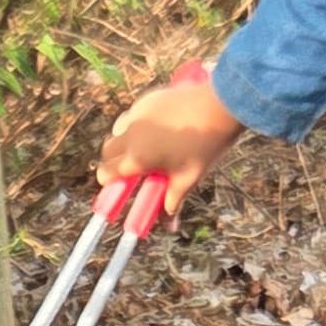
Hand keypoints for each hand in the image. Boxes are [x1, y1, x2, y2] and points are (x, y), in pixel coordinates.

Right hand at [99, 73, 245, 218]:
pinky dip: (136, 125)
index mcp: (136, 158)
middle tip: (132, 169)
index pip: (106, 173)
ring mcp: (137, 114)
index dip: (110, 182)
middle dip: (113, 162)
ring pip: (117, 130)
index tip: (120, 185)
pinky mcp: (146, 99)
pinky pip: (132, 115)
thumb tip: (170, 226)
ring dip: (122, 142)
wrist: (219, 107)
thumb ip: (172, 201)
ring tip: (143, 148)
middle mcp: (130, 135)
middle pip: (107, 151)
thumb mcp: (188, 178)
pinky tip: (156, 129)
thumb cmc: (204, 146)